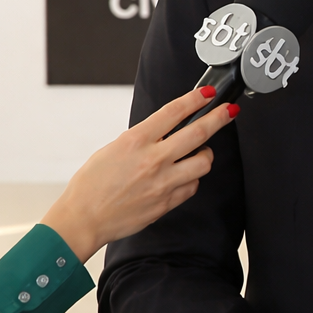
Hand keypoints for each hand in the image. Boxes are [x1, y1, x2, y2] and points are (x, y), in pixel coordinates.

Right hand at [39, 86, 233, 261]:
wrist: (83, 219)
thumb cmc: (91, 185)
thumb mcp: (112, 150)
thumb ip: (140, 140)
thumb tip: (160, 133)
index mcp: (136, 141)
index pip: (174, 112)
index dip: (195, 99)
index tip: (208, 93)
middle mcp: (153, 160)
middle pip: (198, 133)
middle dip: (219, 117)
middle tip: (229, 111)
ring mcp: (162, 182)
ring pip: (203, 162)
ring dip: (206, 154)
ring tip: (200, 152)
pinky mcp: (166, 203)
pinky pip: (192, 187)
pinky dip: (192, 179)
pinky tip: (184, 177)